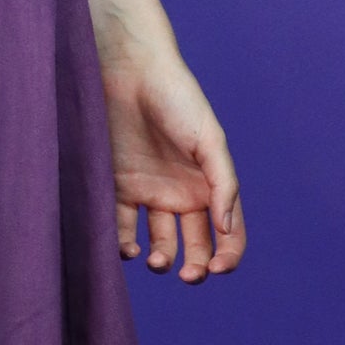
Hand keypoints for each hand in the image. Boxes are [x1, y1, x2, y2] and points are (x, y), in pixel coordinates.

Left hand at [98, 42, 244, 281]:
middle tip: (186, 274)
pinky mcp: (117, 185)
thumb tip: (226, 230)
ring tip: (155, 260)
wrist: (130, 70)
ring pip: (159, 244)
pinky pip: (122, 226)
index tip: (216, 269)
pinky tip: (127, 247)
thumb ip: (223, 185)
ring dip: (160, 261)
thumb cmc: (177, 99)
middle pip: (194, 247)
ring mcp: (149, 192)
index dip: (227, 258)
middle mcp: (181, 194)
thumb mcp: (210, 140)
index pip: (227, 236)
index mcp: (209, 186)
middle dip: (194, 268)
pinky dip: (124, 244)